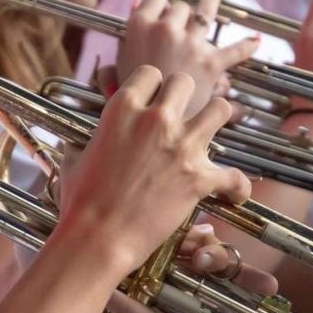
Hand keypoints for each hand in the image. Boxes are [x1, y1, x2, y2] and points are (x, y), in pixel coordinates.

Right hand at [54, 67, 250, 279]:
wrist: (97, 239)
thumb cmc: (81, 202)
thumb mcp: (75, 157)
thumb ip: (86, 139)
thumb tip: (83, 138)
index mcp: (123, 108)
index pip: (151, 73)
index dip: (154, 86)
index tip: (155, 99)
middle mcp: (156, 119)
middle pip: (186, 82)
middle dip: (186, 96)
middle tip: (182, 115)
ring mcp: (181, 147)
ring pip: (221, 109)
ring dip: (217, 122)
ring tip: (211, 136)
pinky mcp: (199, 178)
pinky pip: (234, 176)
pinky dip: (237, 187)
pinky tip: (234, 194)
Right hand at [116, 0, 260, 113]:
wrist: (148, 125)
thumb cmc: (132, 98)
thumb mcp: (119, 65)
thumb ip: (125, 36)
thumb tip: (135, 5)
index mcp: (140, 27)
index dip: (161, 2)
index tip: (164, 5)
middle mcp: (166, 30)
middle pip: (180, 7)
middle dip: (182, 12)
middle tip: (182, 19)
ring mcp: (190, 44)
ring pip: (205, 12)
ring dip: (211, 0)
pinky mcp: (210, 63)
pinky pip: (235, 50)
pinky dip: (247, 46)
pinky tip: (255, 40)